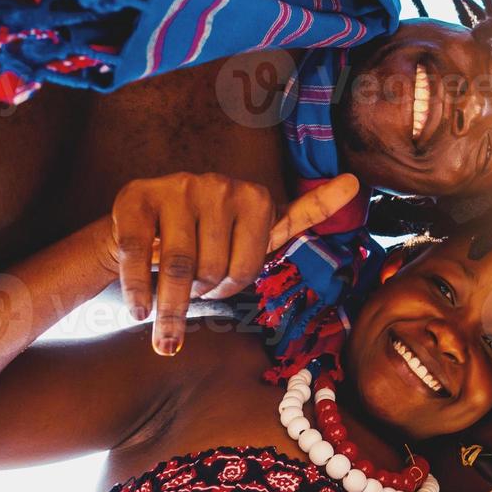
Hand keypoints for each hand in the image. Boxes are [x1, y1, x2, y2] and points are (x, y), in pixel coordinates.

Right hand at [105, 172, 359, 353]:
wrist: (137, 230)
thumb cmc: (207, 237)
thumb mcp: (258, 229)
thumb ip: (304, 214)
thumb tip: (356, 182)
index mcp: (255, 196)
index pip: (249, 268)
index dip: (232, 285)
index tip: (222, 283)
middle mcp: (218, 184)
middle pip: (215, 270)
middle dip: (203, 291)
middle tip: (194, 285)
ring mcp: (177, 188)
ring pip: (179, 268)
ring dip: (171, 301)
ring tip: (167, 304)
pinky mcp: (136, 198)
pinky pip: (140, 258)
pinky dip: (140, 294)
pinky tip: (140, 308)